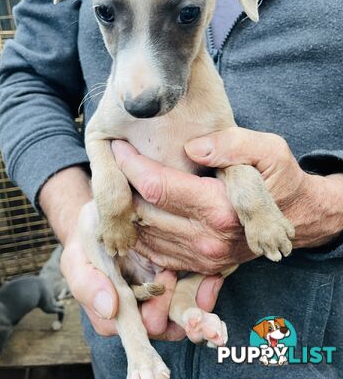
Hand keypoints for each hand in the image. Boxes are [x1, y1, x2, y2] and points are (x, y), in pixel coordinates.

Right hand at [60, 201, 222, 339]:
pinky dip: (204, 289)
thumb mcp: (77, 259)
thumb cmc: (87, 243)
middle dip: (180, 312)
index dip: (153, 314)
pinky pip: (194, 294)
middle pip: (167, 325)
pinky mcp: (176, 280)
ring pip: (184, 314)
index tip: (159, 284)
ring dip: (199, 305)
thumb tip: (110, 308)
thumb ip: (86, 283)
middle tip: (177, 277)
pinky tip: (212, 277)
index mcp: (115, 313)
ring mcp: (160, 296)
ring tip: (209, 282)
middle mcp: (140, 309)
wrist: (102, 219)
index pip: (138, 328)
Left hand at [111, 128, 342, 272]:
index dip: (131, 164)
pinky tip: (137, 210)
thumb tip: (192, 147)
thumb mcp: (268, 150)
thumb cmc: (279, 179)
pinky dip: (139, 232)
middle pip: (143, 213)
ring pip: (144, 236)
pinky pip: (154, 253)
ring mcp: (202, 256)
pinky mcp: (200, 264)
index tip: (118, 146)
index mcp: (220, 208)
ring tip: (121, 184)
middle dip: (122, 186)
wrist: (295, 218)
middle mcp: (207, 238)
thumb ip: (231, 144)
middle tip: (113, 164)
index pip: (157, 186)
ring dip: (126, 210)